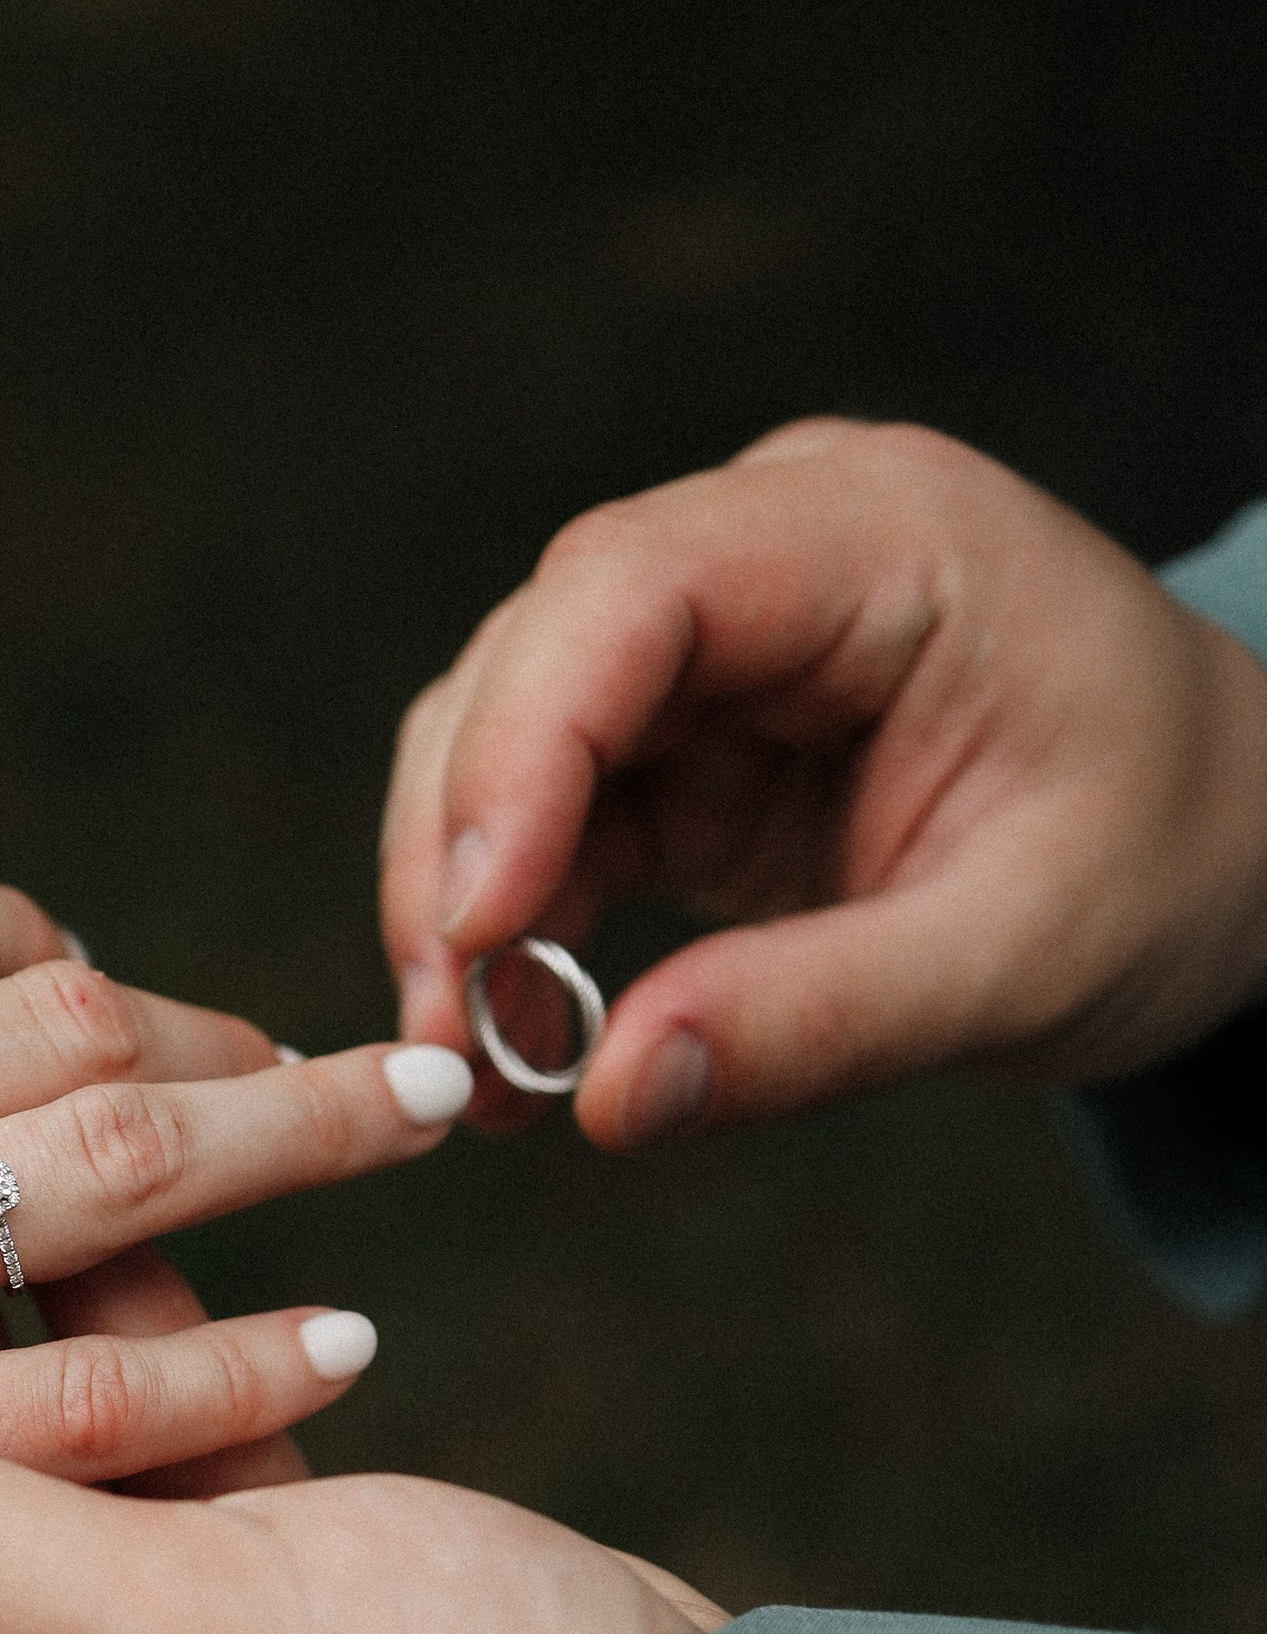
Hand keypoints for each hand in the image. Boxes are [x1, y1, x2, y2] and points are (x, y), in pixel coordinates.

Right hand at [0, 852, 453, 1633]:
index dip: (34, 933)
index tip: (100, 976)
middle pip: (45, 1017)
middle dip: (211, 1019)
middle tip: (324, 1044)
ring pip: (114, 1173)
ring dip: (290, 1130)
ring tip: (412, 1119)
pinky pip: (100, 1401)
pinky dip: (242, 1361)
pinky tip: (341, 1345)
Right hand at [380, 420, 1266, 1147]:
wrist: (1233, 842)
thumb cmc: (1167, 861)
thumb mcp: (1024, 959)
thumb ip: (819, 1022)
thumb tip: (607, 1099)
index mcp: (882, 534)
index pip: (633, 589)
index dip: (522, 749)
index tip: (473, 930)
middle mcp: (772, 552)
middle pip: (535, 660)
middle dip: (464, 852)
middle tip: (445, 1046)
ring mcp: (718, 644)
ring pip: (506, 737)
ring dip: (465, 904)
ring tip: (475, 1075)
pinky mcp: (687, 741)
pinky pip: (550, 817)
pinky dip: (511, 934)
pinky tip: (513, 1051)